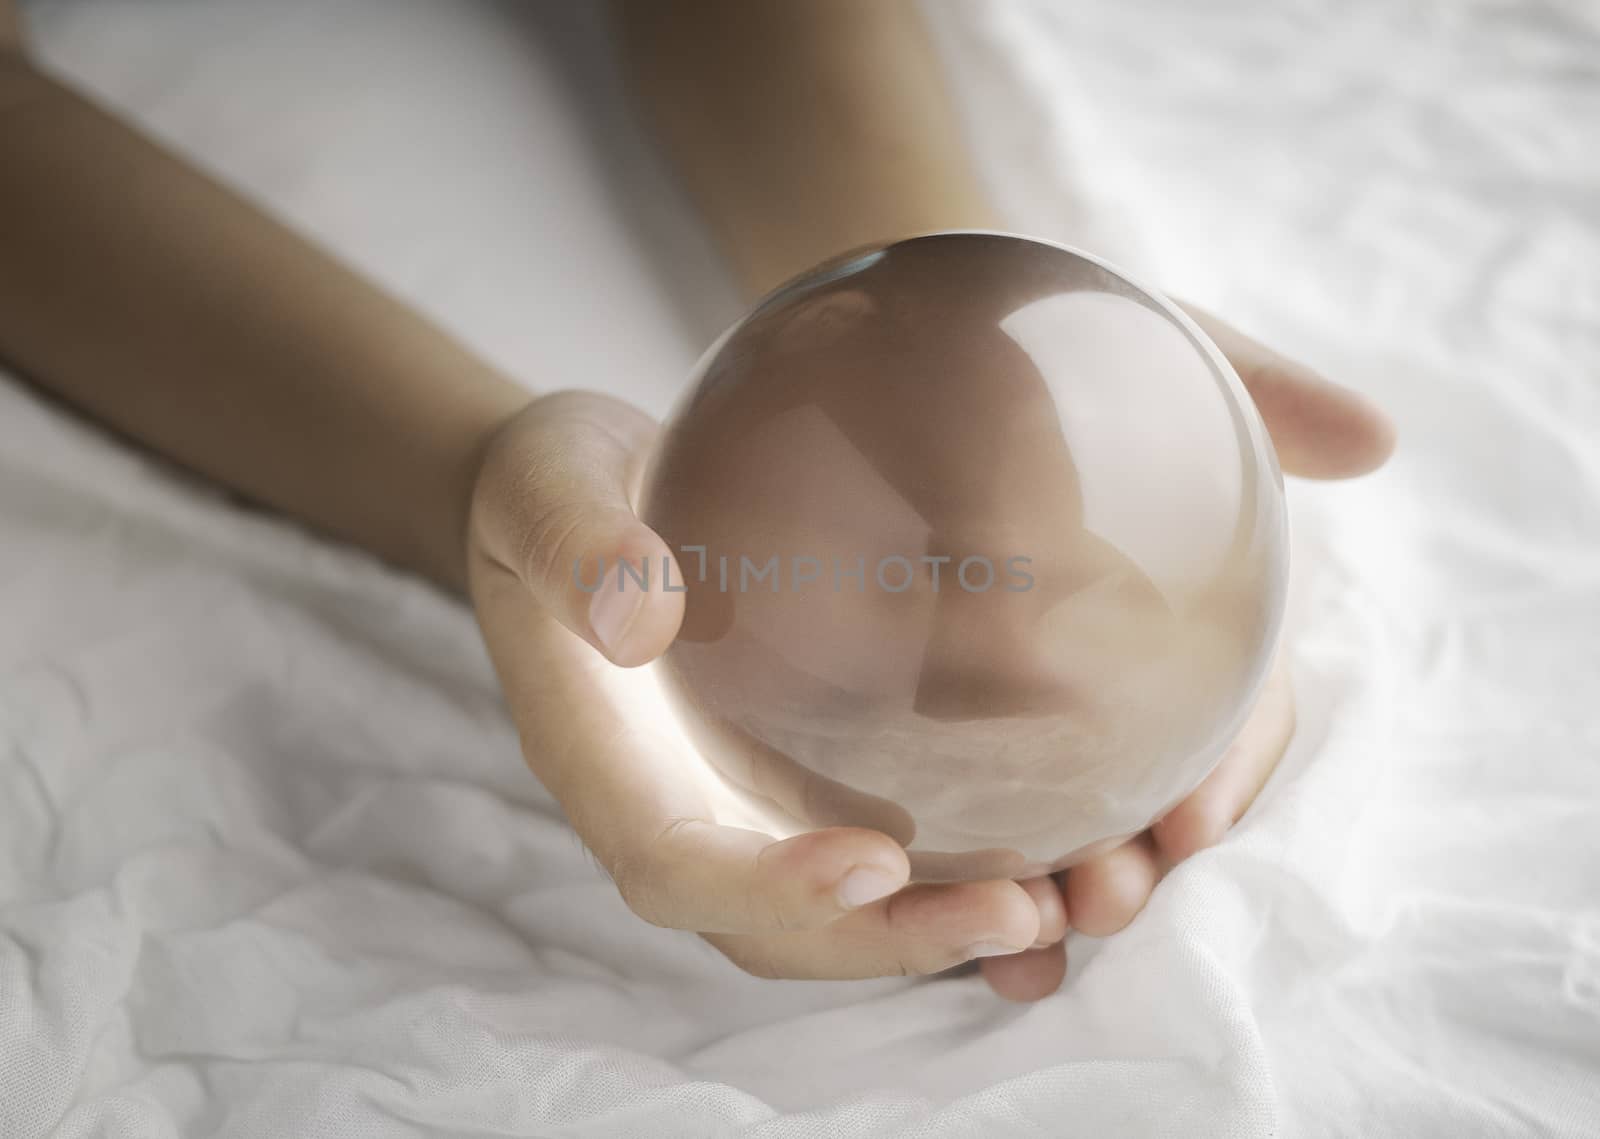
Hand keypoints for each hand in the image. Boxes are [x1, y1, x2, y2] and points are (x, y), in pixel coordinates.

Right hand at [467, 392, 1045, 978]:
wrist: (586, 500)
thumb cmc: (555, 492)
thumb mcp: (545, 490)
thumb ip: (575, 548)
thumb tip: (639, 621)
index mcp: (609, 768)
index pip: (674, 868)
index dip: (766, 890)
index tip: (873, 865)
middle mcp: (686, 812)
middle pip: (782, 928)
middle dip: (896, 941)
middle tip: (1023, 915)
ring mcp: (750, 804)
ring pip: (851, 908)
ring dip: (959, 924)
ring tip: (1079, 897)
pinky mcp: (807, 772)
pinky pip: (894, 843)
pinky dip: (979, 859)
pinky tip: (1084, 833)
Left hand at [979, 306, 1395, 1001]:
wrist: (911, 332)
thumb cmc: (1059, 336)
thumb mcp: (1168, 348)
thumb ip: (1260, 394)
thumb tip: (1376, 443)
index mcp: (1194, 610)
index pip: (1239, 714)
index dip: (1232, 775)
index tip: (1197, 821)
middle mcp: (1115, 671)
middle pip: (1146, 795)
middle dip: (1138, 863)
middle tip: (1104, 899)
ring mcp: (1018, 698)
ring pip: (1056, 821)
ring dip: (1050, 891)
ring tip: (1026, 933)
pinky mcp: (919, 710)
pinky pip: (950, 804)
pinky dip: (949, 869)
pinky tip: (919, 911)